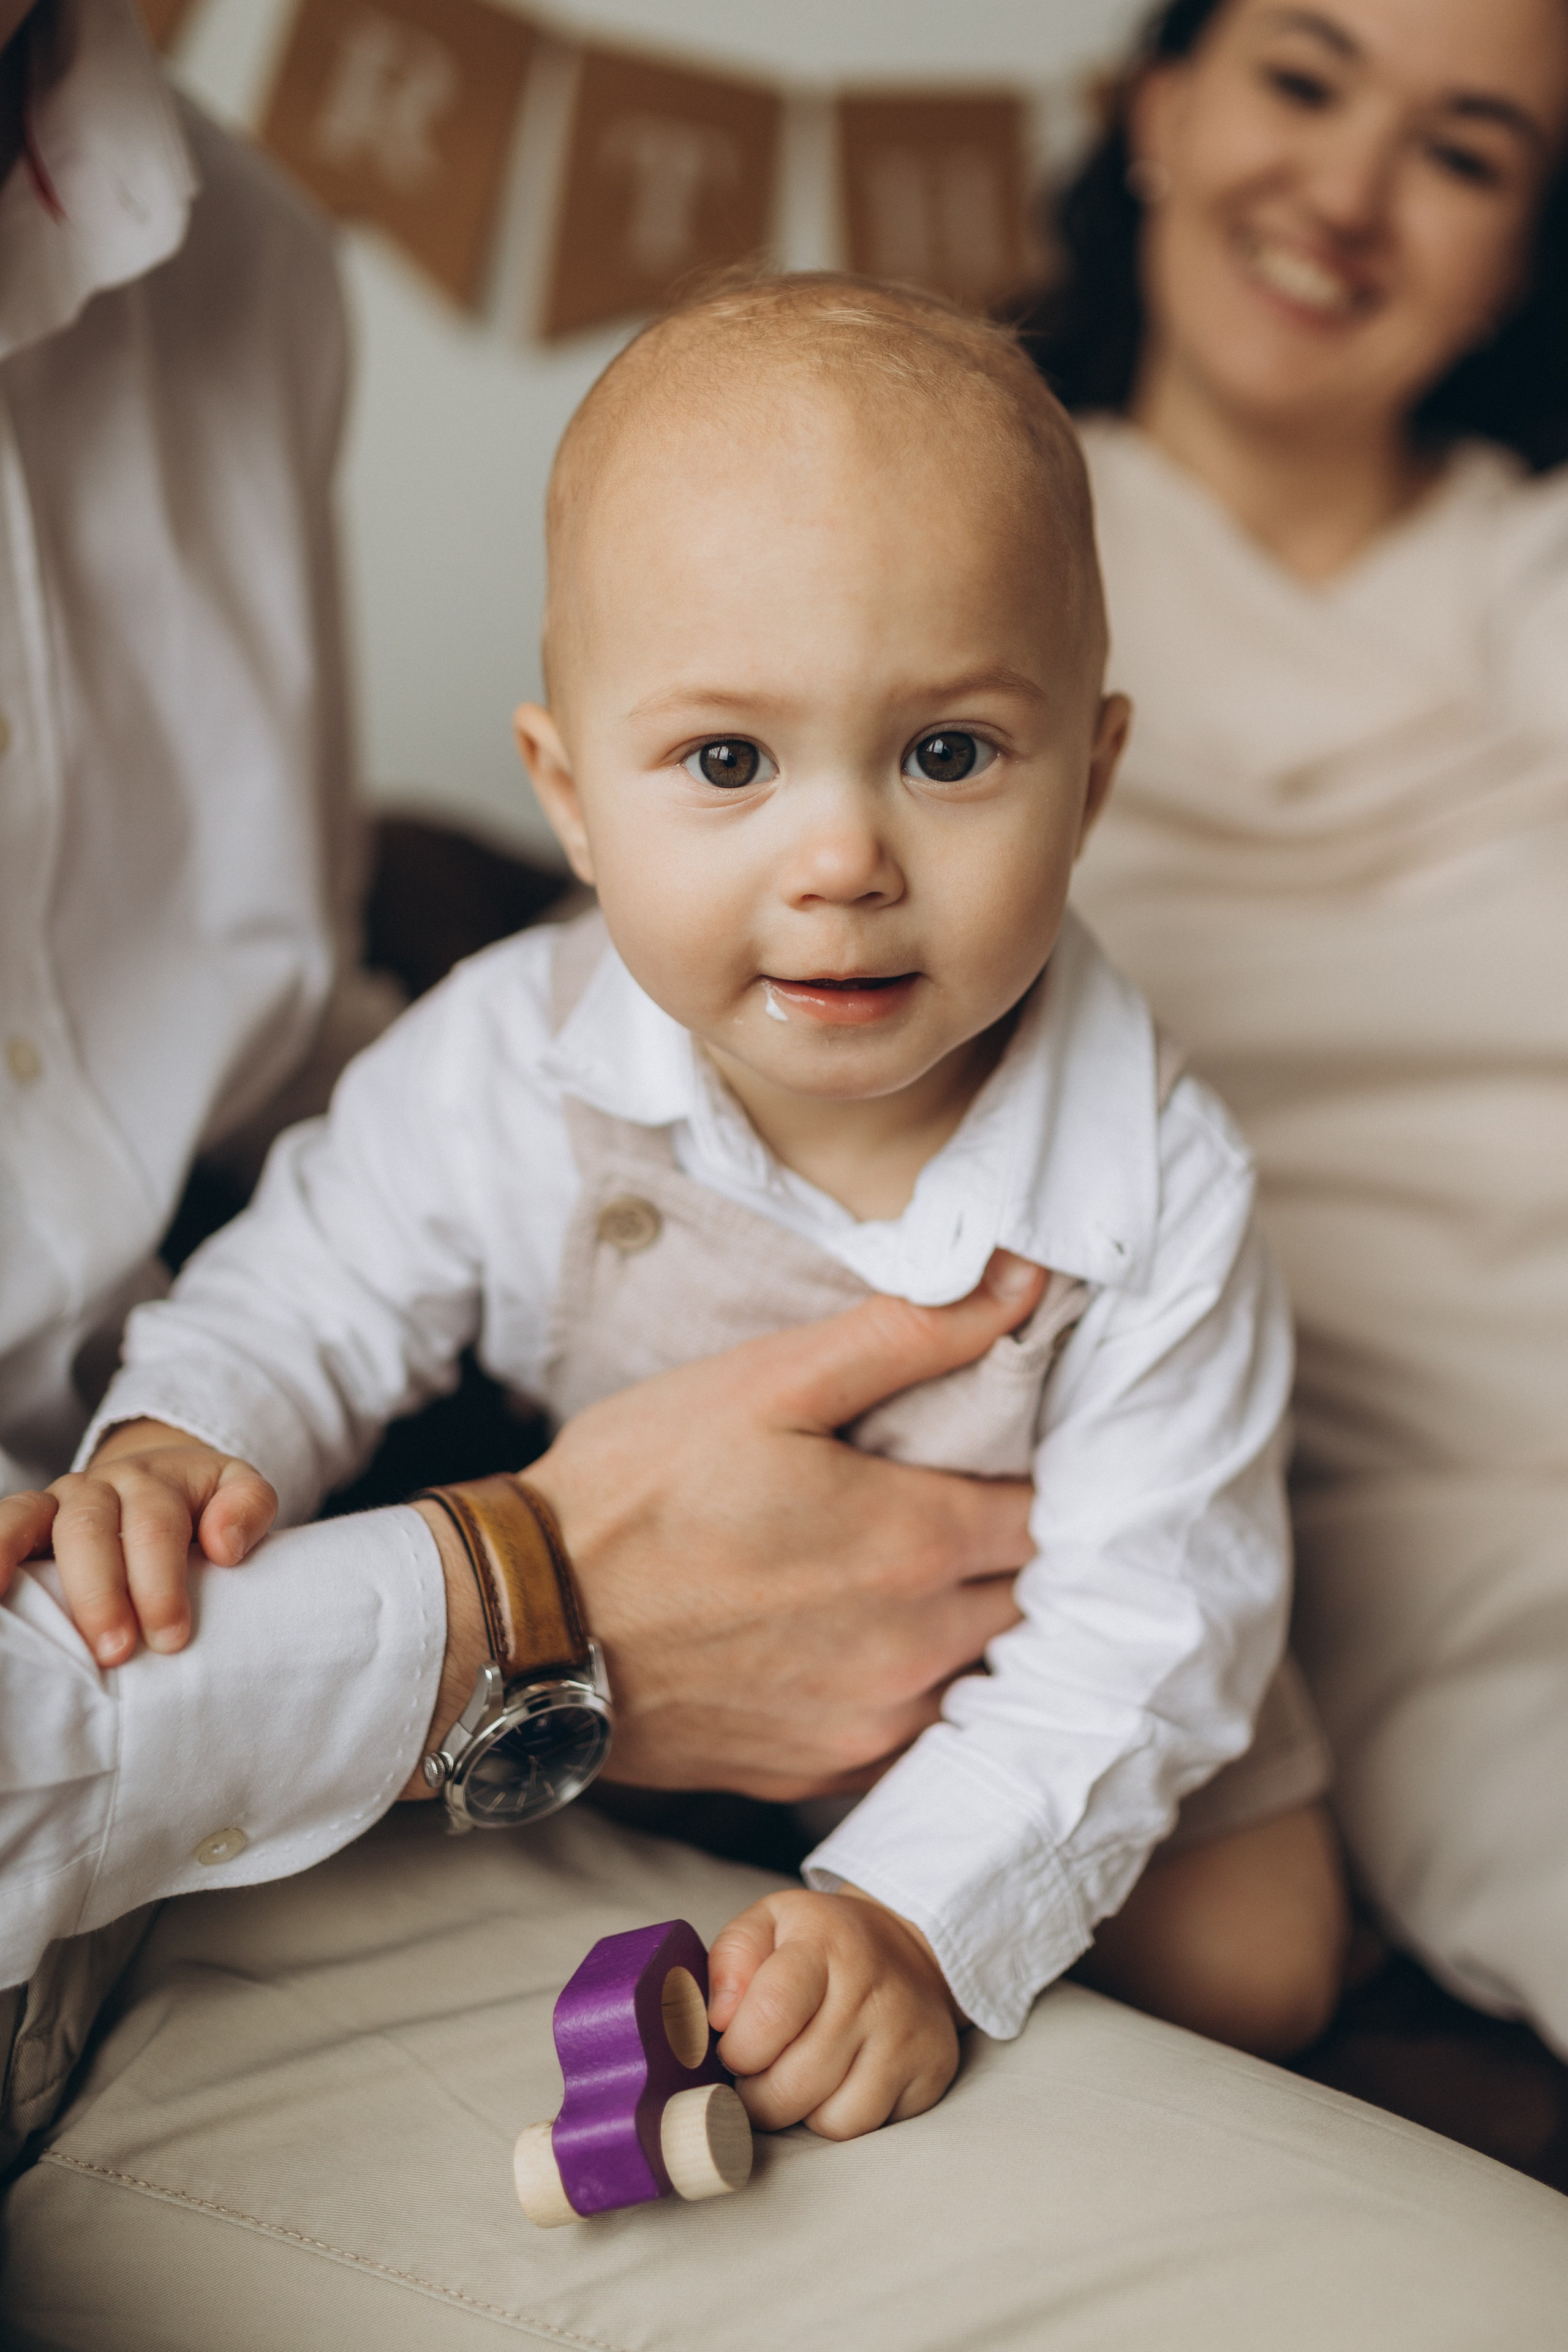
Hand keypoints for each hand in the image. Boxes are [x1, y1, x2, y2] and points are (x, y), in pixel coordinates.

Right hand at [0, 1419, 276, 1664]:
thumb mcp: (238, 1492)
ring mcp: (57, 1502)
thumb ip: (248, 1508)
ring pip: (29, 1519)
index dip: (161, 1583)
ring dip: (19, 1564)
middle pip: (91, 1529)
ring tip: (13, 1618)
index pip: (156, 1528)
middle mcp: (100, 1486)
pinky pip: (3, 1524)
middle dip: (101, 1593)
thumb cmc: (203, 1504)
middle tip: (116, 1651)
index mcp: (155, 1482)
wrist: (160, 1476)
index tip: (172, 1638)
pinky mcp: (28, 1521)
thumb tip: (225, 1546)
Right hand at [511, 1249, 1043, 1800]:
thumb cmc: (637, 1490)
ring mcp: (869, 1722)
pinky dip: (916, 1690)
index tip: (1002, 1451)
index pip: (1047, 1514)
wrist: (524, 1628)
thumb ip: (908, 1333)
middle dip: (1015, 1552)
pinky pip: (918, 1736)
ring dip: (971, 1626)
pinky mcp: (823, 1770)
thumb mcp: (766, 1380)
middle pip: (1028, 1600)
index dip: (1039, 1476)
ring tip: (915, 1573)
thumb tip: (1023, 1282)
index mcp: (914, 1542)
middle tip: (964, 1502)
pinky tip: (868, 1642)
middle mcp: (913, 1648)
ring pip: (982, 1674)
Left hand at [707, 1887, 961, 2137]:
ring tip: (799, 2077)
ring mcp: (906, 2034)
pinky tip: (838, 2084)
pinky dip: (840, 2118)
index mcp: (823, 1943)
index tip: (735, 2049)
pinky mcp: (932, 2071)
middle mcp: (871, 1989)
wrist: (908, 1947)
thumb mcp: (768, 1924)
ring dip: (800, 2112)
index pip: (770, 2014)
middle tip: (759, 2074)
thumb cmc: (822, 1944)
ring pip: (831, 2120)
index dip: (739, 2049)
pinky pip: (867, 2130)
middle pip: (794, 2083)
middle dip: (759, 2095)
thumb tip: (719, 2019)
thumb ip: (731, 1959)